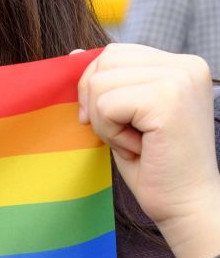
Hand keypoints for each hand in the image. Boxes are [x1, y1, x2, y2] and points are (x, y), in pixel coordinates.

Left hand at [78, 43, 218, 249]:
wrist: (185, 204)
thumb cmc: (154, 163)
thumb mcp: (126, 112)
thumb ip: (107, 80)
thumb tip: (73, 53)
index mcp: (181, 64)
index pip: (114, 53)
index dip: (99, 88)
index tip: (115, 120)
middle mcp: (186, 64)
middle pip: (104, 61)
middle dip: (97, 102)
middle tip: (126, 134)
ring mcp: (179, 79)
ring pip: (99, 82)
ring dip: (105, 121)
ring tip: (136, 141)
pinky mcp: (166, 99)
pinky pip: (105, 105)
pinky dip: (110, 133)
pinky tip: (139, 149)